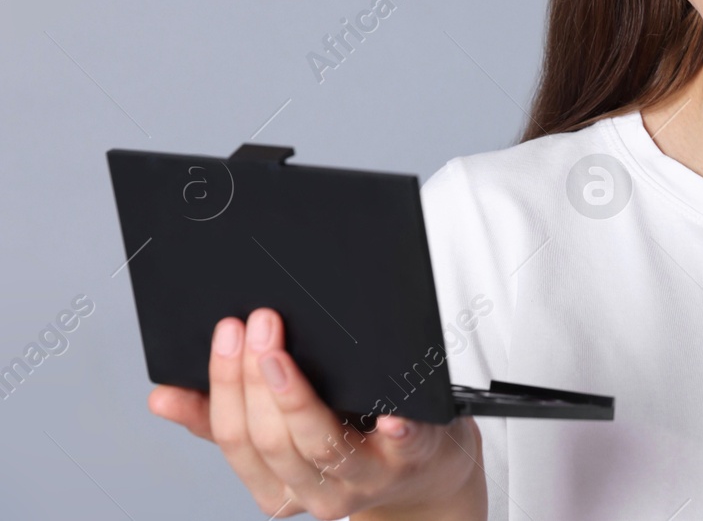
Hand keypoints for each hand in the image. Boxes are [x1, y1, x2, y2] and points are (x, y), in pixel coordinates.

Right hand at [148, 308, 485, 519]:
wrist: (427, 468)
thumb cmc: (350, 437)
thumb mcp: (281, 435)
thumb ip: (224, 418)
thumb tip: (162, 397)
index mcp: (277, 485)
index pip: (235, 439)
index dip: (225, 386)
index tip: (226, 333)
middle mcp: (317, 492)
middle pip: (272, 439)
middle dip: (255, 379)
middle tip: (256, 323)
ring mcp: (366, 479)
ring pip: (319, 444)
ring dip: (294, 393)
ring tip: (281, 348)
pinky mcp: (413, 459)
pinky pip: (402, 445)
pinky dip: (395, 430)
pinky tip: (389, 414)